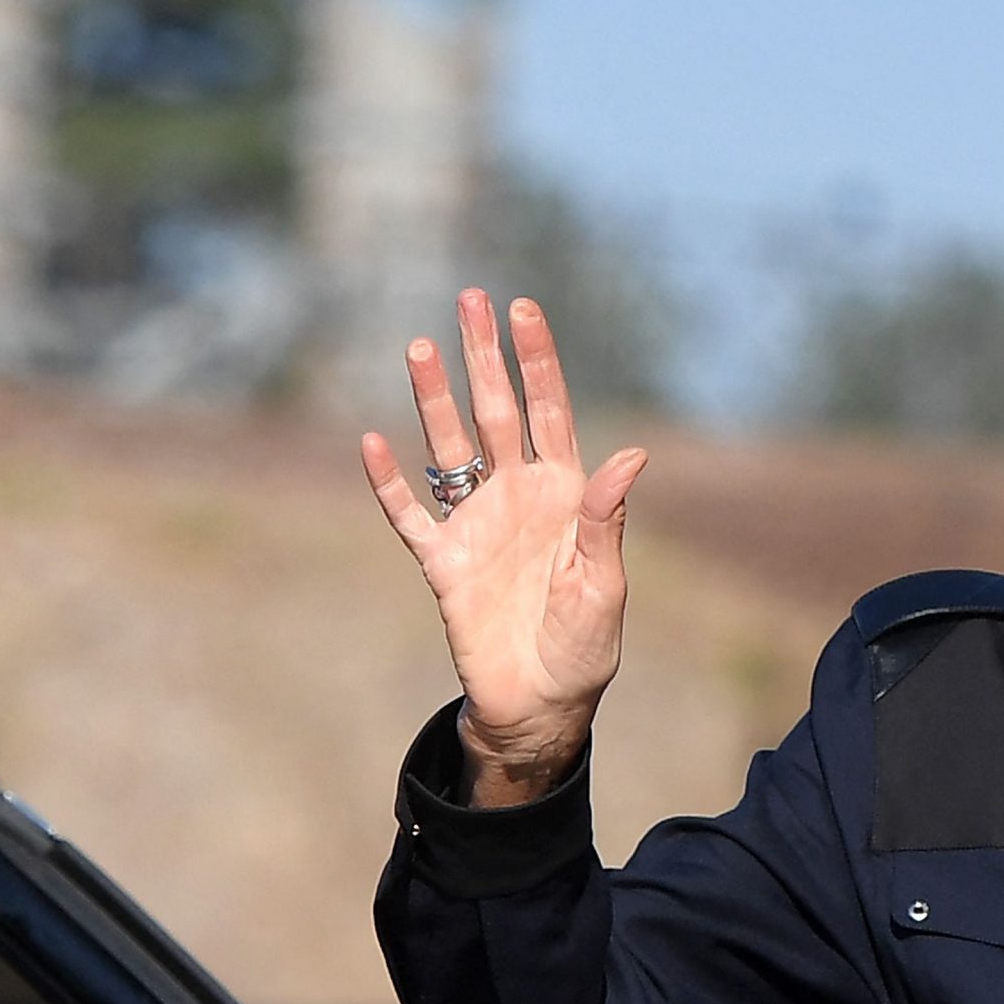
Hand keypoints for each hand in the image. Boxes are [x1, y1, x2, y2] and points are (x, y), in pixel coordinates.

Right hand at [362, 289, 647, 806]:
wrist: (541, 706)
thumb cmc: (585, 647)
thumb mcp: (604, 584)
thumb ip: (606, 519)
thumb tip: (630, 455)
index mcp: (564, 494)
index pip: (549, 411)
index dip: (537, 362)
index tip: (524, 310)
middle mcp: (516, 496)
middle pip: (494, 411)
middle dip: (483, 355)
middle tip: (469, 297)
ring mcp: (476, 525)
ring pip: (448, 447)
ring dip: (434, 398)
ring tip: (419, 345)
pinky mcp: (442, 563)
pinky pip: (410, 515)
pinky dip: (390, 483)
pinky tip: (373, 442)